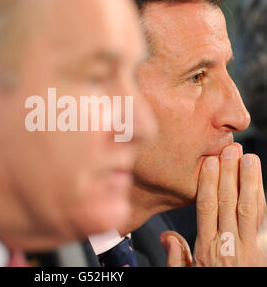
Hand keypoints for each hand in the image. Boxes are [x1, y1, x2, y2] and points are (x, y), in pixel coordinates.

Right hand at [161, 143, 266, 266]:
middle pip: (228, 203)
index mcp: (207, 249)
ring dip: (249, 182)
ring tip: (248, 159)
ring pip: (250, 209)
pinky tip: (259, 184)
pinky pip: (264, 221)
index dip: (208, 183)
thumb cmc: (210, 285)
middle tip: (231, 150)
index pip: (207, 208)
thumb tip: (167, 236)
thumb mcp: (186, 276)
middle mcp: (229, 245)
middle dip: (229, 174)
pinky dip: (262, 200)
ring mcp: (250, 248)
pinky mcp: (264, 251)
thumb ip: (177, 257)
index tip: (209, 162)